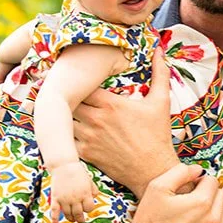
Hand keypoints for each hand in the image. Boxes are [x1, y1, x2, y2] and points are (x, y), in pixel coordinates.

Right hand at [48, 162, 96, 220]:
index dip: (88, 209)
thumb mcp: (89, 180)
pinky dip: (55, 219)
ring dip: (71, 219)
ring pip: (68, 214)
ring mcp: (64, 199)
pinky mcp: (56, 198)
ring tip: (72, 219)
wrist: (63, 165)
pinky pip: (54, 211)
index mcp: (85, 194)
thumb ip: (94, 190)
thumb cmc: (78, 172)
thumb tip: (95, 198)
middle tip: (81, 220)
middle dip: (80, 218)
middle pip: (79, 214)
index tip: (86, 208)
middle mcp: (75, 198)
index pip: (89, 208)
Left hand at [74, 46, 175, 194]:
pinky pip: (66, 141)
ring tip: (60, 108)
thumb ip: (159, 73)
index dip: (76, 80)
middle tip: (63, 90)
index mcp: (110, 104)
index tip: (75, 78)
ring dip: (63, 115)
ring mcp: (88, 138)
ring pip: (64, 120)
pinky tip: (66, 129)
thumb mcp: (161, 102)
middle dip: (66, 96)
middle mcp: (96, 119)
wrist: (154, 171)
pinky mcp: (86, 154)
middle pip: (68, 101)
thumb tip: (160, 51)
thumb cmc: (158, 136)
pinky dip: (64, 134)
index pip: (81, 85)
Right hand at [123, 163, 222, 222]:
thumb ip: (180, 172)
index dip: (199, 182)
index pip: (212, 181)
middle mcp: (212, 221)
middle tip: (194, 203)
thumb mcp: (157, 187)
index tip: (189, 190)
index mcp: (200, 202)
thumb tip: (199, 170)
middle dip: (210, 196)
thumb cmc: (147, 219)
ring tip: (208, 215)